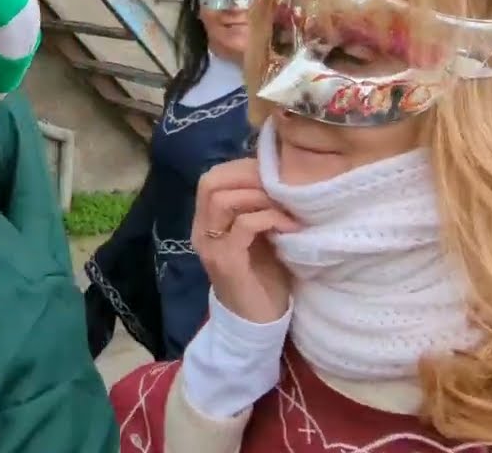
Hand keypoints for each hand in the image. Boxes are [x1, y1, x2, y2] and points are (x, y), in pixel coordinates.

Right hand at [192, 158, 300, 324]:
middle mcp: (201, 231)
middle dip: (248, 176)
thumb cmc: (264, 277)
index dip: (241, 168)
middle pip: (210, 182)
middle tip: (282, 186)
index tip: (276, 175)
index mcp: (207, 222)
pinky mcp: (227, 263)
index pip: (211, 178)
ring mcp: (211, 247)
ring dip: (260, 196)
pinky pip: (243, 226)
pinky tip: (290, 226)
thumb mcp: (260, 235)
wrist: (258, 323)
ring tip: (287, 206)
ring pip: (223, 200)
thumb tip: (277, 175)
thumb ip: (258, 209)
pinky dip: (269, 218)